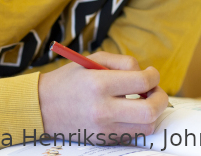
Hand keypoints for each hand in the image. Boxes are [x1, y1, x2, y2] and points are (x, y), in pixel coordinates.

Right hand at [38, 51, 168, 136]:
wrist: (40, 107)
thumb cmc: (69, 80)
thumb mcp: (93, 60)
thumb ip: (123, 62)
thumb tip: (147, 75)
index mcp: (99, 85)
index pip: (143, 82)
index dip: (154, 76)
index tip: (151, 74)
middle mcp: (102, 110)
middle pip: (150, 110)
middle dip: (160, 98)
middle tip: (154, 90)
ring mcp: (103, 129)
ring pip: (146, 126)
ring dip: (151, 112)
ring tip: (142, 101)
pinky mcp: (102, 140)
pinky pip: (132, 135)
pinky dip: (137, 123)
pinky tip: (130, 112)